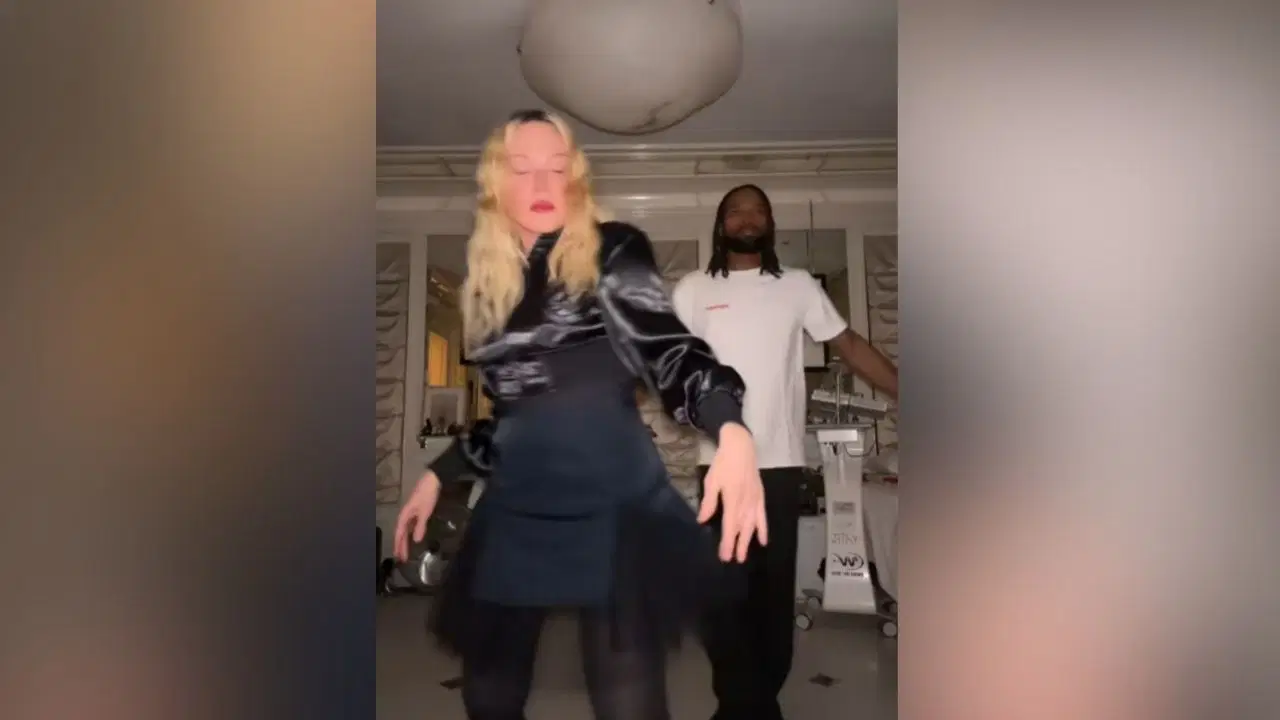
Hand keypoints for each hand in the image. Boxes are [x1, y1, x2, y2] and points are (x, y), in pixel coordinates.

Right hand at [393, 471, 440, 561]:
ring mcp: (412, 512)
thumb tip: (416, 541)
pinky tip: (415, 537)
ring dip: (405, 540)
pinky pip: (411, 525)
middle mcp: (406, 515)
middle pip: (401, 533)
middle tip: (401, 559)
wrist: (433, 480)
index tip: (399, 557)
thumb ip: (420, 526)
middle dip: (401, 545)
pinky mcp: (418, 510)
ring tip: (406, 552)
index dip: (399, 545)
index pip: (399, 534)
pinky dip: (411, 533)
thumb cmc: (427, 495)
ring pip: (406, 529)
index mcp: (405, 515)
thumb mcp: (425, 511)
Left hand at [698, 423, 767, 561]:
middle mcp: (746, 502)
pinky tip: (763, 540)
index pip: (730, 525)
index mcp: (733, 498)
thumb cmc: (723, 462)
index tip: (724, 556)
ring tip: (744, 555)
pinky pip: (763, 516)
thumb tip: (703, 520)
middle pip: (742, 528)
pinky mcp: (760, 496)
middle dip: (737, 545)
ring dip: (748, 541)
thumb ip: (709, 501)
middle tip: (733, 560)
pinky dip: (763, 528)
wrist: (741, 446)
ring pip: (752, 525)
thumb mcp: (711, 480)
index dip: (727, 542)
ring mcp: (755, 499)